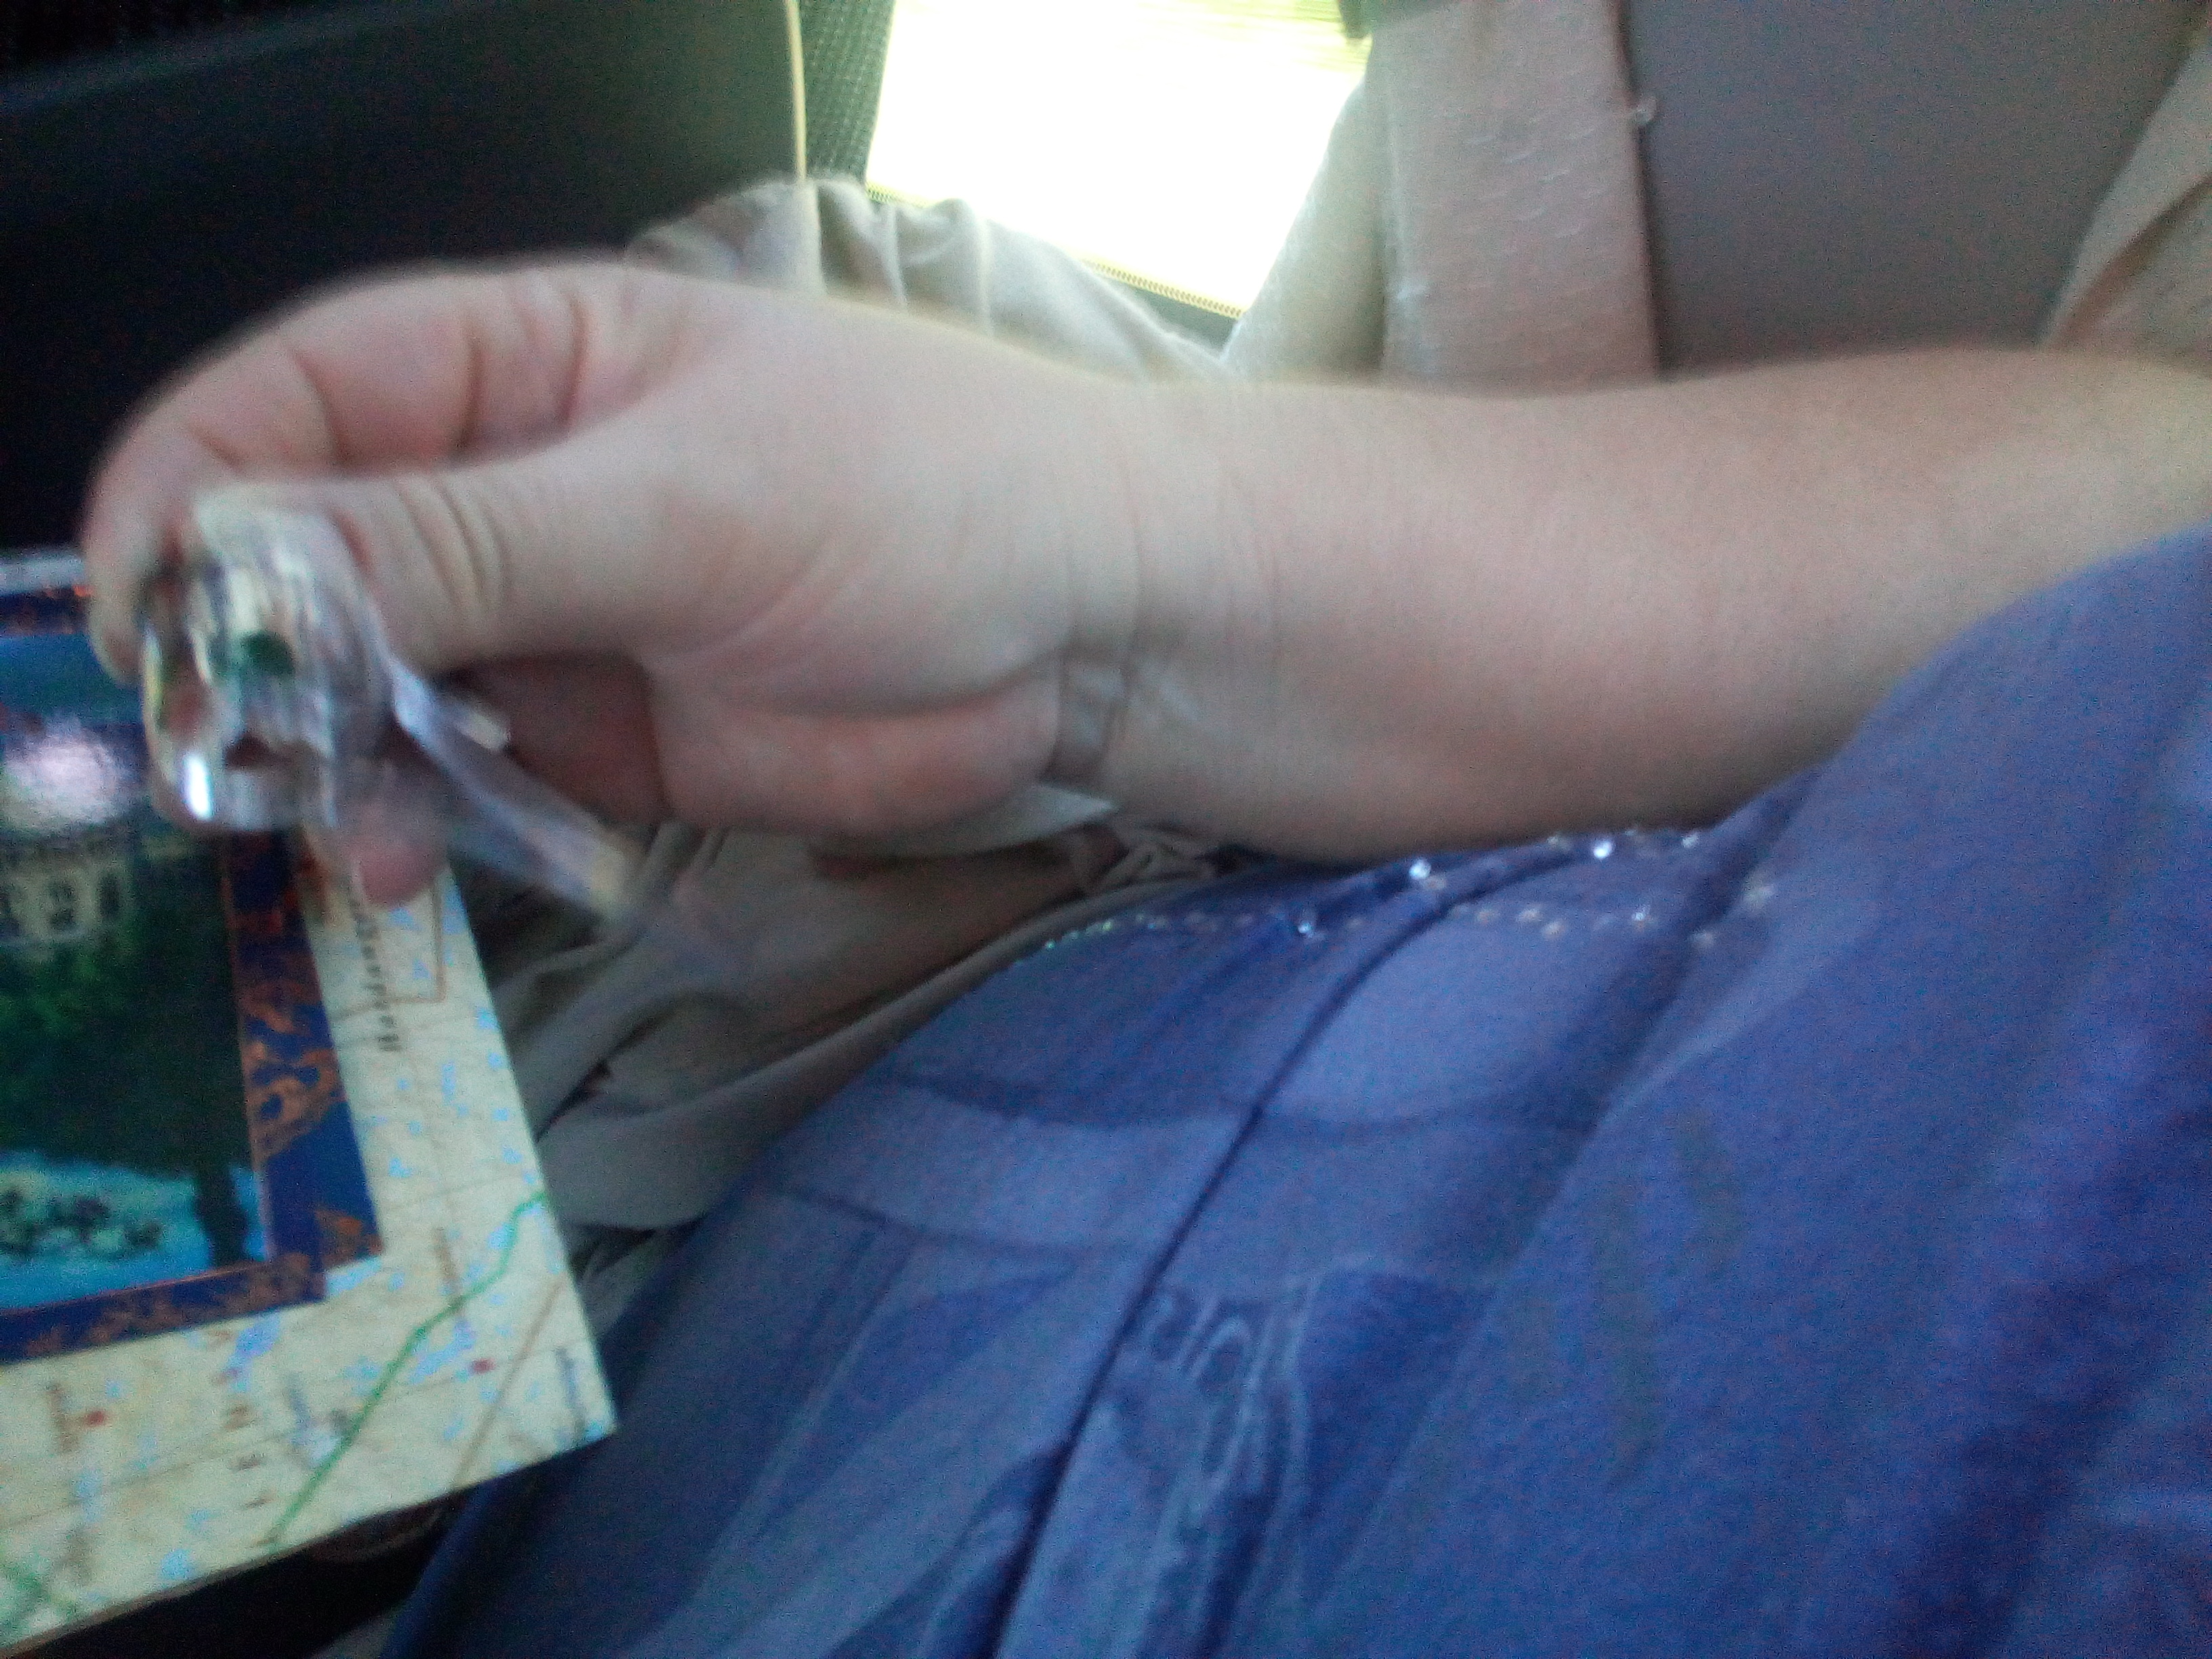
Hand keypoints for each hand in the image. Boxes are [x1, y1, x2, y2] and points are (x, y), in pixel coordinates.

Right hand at [82, 263, 1149, 896]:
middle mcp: (514, 486)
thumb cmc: (925, 496)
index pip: (299, 402)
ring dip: (327, 754)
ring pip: (372, 683)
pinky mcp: (603, 735)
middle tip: (225, 750)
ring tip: (340, 824)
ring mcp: (555, 617)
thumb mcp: (687, 501)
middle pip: (313, 556)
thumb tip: (250, 561)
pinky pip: (465, 773)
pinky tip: (409, 853)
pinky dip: (421, 813)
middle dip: (250, 649)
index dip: (195, 492)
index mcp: (523, 363)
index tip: (140, 606)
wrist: (1086, 626)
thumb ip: (472, 542)